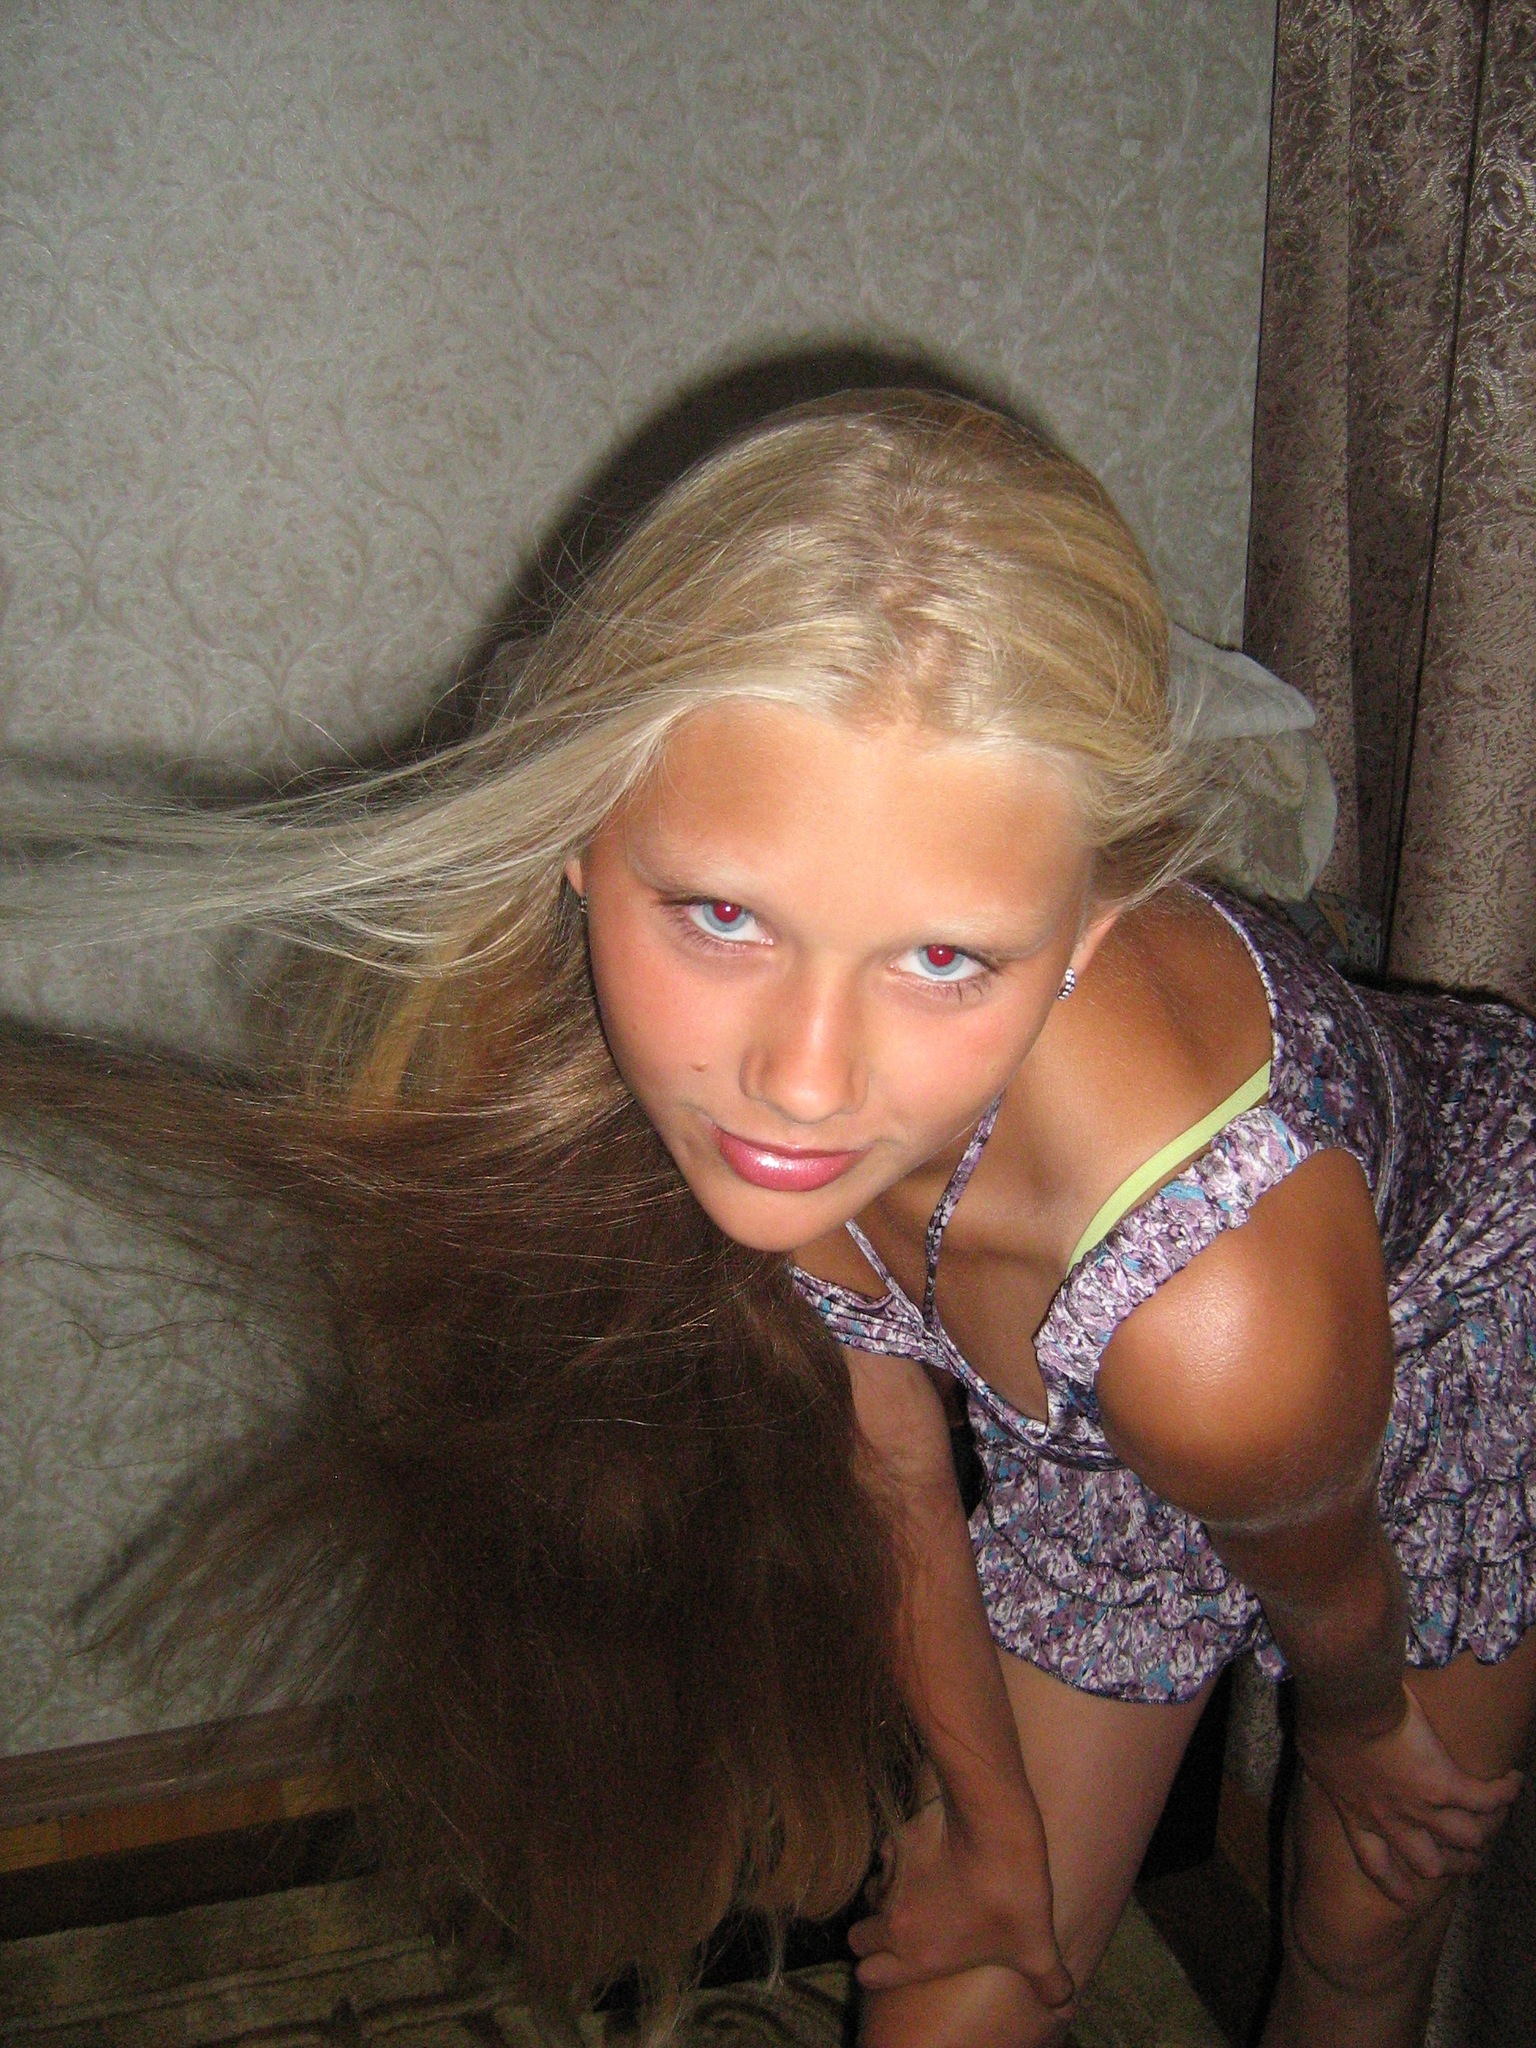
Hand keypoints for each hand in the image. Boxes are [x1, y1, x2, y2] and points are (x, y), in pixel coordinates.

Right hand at [847, 1783, 1073, 2013]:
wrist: (993, 1827)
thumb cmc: (1010, 1895)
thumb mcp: (1037, 1947)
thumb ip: (1049, 1982)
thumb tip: (1065, 2003)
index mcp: (915, 1956)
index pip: (868, 1975)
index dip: (879, 1971)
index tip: (898, 1963)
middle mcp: (893, 1922)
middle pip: (858, 1938)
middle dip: (873, 1936)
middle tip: (906, 1930)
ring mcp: (891, 1878)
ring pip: (871, 1895)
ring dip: (887, 1896)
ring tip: (920, 1891)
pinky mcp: (896, 1840)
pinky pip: (887, 1855)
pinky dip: (900, 1857)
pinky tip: (930, 1852)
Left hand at [1299, 1685, 1522, 1903]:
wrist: (1343, 1708)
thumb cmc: (1322, 1722)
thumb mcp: (1315, 1754)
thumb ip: (1326, 1766)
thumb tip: (1320, 1754)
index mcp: (1356, 1813)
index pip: (1375, 1862)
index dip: (1394, 1884)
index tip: (1407, 1897)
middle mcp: (1391, 1819)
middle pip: (1429, 1864)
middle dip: (1453, 1865)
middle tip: (1470, 1859)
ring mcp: (1421, 1806)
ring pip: (1465, 1836)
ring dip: (1481, 1830)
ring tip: (1493, 1822)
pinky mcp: (1445, 1784)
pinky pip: (1485, 1797)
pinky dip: (1503, 1790)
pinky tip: (1512, 1781)